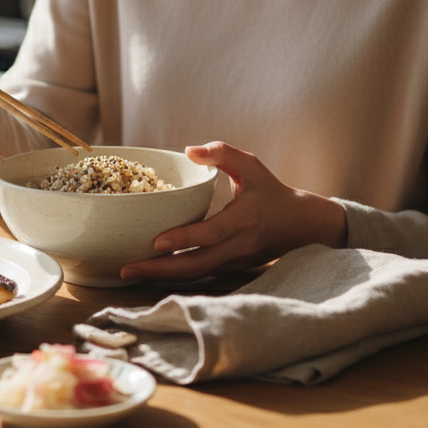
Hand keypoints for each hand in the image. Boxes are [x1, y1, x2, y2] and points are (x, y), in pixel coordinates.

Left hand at [119, 141, 346, 282]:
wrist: (300, 225)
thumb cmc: (270, 191)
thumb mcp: (252, 165)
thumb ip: (223, 153)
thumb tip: (189, 150)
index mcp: (244, 218)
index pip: (212, 233)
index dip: (185, 239)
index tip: (156, 242)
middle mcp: (239, 245)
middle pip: (197, 265)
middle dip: (160, 269)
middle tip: (127, 268)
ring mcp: (235, 262)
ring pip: (196, 275)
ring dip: (163, 277)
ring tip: (130, 272)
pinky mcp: (230, 269)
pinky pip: (200, 275)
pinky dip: (175, 277)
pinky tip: (150, 272)